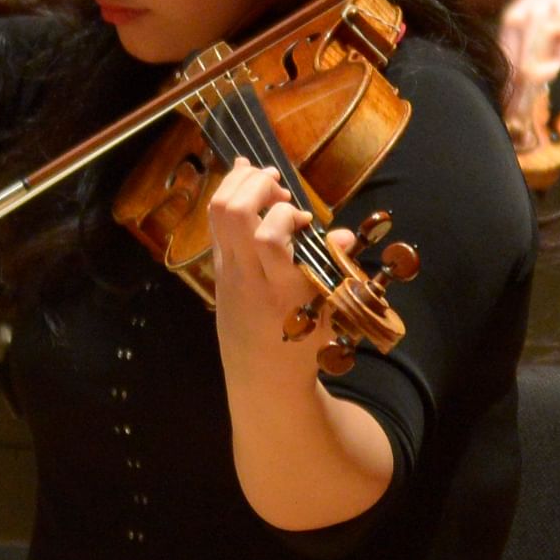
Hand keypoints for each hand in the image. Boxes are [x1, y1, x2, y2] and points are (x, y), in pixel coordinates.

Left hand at [207, 158, 351, 370]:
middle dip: (256, 184)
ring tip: (264, 181)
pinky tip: (246, 185)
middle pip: (233, 213)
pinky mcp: (218, 270)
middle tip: (280, 188)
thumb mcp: (327, 312)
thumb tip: (343, 233)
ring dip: (239, 184)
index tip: (304, 221)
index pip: (268, 238)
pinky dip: (229, 196)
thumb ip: (333, 269)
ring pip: (217, 213)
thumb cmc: (303, 346)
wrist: (263, 379)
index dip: (286, 215)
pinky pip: (216, 224)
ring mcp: (227, 272)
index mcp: (280, 290)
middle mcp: (247, 276)